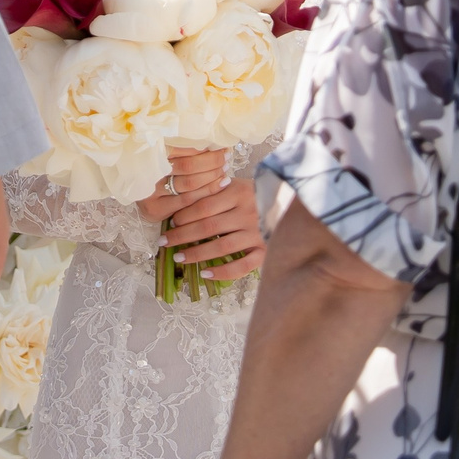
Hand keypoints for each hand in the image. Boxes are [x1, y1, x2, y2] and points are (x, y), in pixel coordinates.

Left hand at [136, 149, 265, 279]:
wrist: (294, 202)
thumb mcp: (239, 184)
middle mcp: (247, 213)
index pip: (203, 206)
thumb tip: (185, 199)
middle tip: (164, 242)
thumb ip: (216, 189)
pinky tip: (205, 274)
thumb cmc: (259, 193)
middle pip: (207, 227)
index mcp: (238, 193)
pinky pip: (241, 266)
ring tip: (179, 258)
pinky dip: (222, 272)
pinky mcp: (265, 252)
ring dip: (196, 254)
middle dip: (181, 236)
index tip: (170, 223)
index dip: (184, 216)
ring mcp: (257, 234)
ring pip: (220, 247)